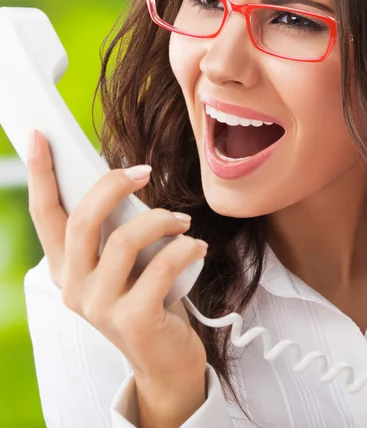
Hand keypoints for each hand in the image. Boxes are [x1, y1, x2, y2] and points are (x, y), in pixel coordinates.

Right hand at [26, 129, 207, 400]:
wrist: (165, 361)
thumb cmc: (146, 298)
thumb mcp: (122, 264)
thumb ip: (114, 230)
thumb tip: (125, 180)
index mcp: (66, 267)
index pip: (44, 213)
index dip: (40, 173)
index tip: (40, 135)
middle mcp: (74, 287)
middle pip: (82, 219)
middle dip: (114, 184)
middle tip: (144, 171)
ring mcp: (100, 307)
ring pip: (124, 240)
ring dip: (161, 220)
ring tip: (181, 221)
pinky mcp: (133, 321)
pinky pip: (161, 267)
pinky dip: (185, 248)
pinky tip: (196, 247)